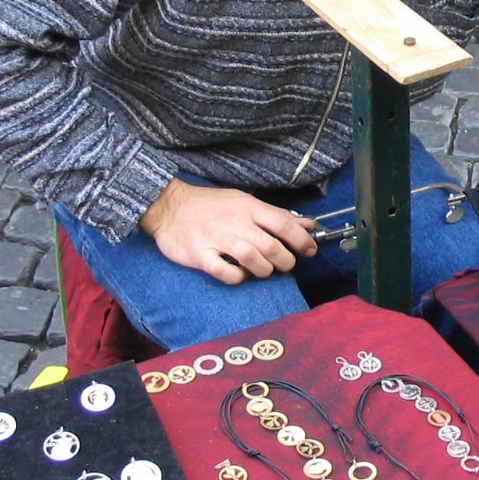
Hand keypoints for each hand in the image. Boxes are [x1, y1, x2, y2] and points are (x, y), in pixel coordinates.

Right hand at [138, 180, 316, 284]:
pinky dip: (238, 278)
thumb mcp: (244, 201)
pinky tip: (239, 275)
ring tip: (264, 271)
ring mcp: (217, 239)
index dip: (301, 240)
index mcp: (248, 207)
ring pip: (252, 259)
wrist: (169, 206)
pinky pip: (225, 272)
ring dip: (264, 270)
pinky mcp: (200, 255)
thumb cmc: (210, 205)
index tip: (310, 250)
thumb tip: (307, 224)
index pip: (283, 223)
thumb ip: (275, 214)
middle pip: (271, 246)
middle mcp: (235, 222)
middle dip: (285, 261)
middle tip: (285, 265)